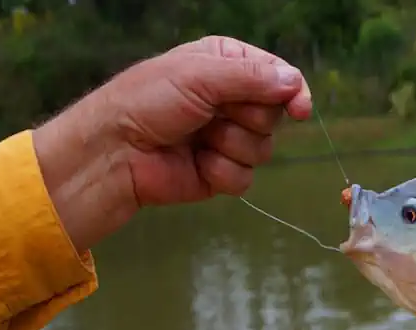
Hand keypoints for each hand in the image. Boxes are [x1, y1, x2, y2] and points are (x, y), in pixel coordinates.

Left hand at [32, 36, 311, 251]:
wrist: (115, 152)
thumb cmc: (148, 101)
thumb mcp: (200, 75)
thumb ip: (252, 78)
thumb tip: (295, 82)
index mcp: (227, 65)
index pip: (279, 76)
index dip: (292, 92)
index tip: (299, 109)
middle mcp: (231, 100)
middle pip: (273, 115)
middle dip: (247, 118)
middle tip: (212, 115)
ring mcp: (227, 138)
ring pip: (263, 148)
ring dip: (231, 145)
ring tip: (199, 140)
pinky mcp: (222, 173)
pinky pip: (246, 177)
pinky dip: (222, 172)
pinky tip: (197, 164)